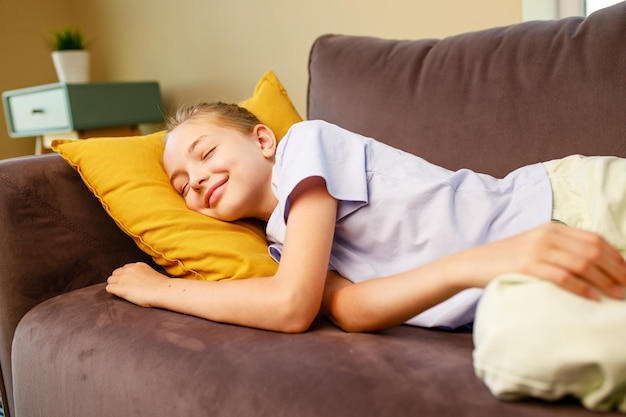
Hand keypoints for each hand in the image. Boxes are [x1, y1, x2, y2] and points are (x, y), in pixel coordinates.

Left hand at [106, 262, 170, 306]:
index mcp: (138, 265)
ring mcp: (123, 278)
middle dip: (118, 280)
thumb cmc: (162, 287)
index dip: (125, 276)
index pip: (125, 268)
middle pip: (116, 273)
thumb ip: (145, 274)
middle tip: (124, 288)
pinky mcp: (120, 288)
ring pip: (110, 280)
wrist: (162, 291)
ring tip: (120, 293)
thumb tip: (143, 281)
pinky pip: (109, 288)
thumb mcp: (153, 274)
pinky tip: (119, 296)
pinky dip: (112, 292)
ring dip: (114, 286)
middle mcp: (129, 269)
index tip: (128, 282)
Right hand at [459, 222, 625, 299]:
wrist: (473, 263)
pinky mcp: (526, 266)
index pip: (594, 239)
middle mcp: (547, 235)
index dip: (616, 256)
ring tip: (618, 296)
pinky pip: (562, 277)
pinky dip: (581, 288)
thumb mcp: (534, 245)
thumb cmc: (506, 259)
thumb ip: (559, 248)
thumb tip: (592, 263)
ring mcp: (536, 250)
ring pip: (581, 264)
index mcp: (551, 228)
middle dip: (616, 271)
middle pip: (592, 251)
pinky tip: (592, 297)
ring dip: (604, 281)